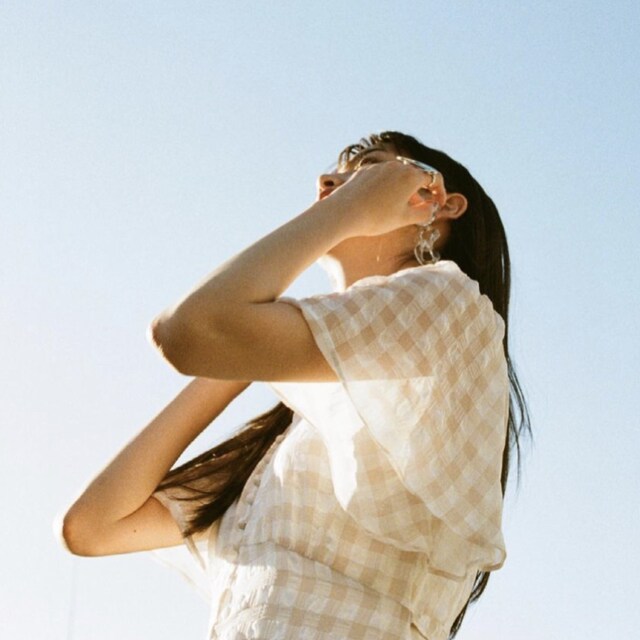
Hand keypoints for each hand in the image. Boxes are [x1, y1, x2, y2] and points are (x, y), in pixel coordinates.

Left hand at [327, 159, 446, 236]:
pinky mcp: (365, 171)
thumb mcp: (404, 219)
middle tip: (421, 207)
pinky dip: (389, 187)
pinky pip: (383, 176)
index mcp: (411, 176)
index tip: (438, 204)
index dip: (440, 192)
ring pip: (398, 175)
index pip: (434, 178)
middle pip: (415, 175)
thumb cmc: (376, 217)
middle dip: (421, 191)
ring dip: (404, 189)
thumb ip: (424, 212)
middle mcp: (396, 166)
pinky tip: (382, 202)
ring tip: (401, 207)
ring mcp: (379, 167)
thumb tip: (432, 208)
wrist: (343, 212)